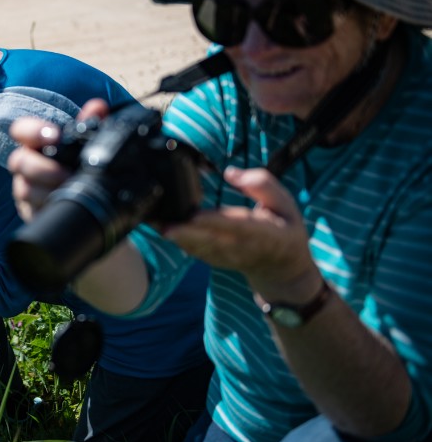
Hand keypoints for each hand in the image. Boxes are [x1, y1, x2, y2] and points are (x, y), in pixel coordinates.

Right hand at [7, 98, 109, 220]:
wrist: (90, 201)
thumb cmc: (81, 166)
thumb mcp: (88, 145)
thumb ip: (91, 124)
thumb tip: (97, 107)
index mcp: (36, 144)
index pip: (20, 129)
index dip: (32, 131)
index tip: (55, 136)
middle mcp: (26, 165)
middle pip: (18, 161)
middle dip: (43, 168)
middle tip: (67, 173)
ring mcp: (25, 190)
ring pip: (23, 189)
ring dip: (48, 190)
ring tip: (70, 190)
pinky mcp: (30, 212)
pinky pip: (31, 212)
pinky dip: (49, 208)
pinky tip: (64, 205)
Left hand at [163, 166, 320, 300]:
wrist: (281, 269)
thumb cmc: (283, 229)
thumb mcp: (286, 204)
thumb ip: (263, 185)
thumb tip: (231, 173)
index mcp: (263, 232)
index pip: (238, 226)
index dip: (215, 222)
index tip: (195, 216)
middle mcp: (242, 247)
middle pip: (210, 240)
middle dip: (185, 233)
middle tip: (163, 226)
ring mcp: (227, 257)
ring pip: (198, 248)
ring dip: (176, 237)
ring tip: (154, 224)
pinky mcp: (214, 260)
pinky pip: (194, 251)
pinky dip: (177, 241)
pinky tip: (159, 229)